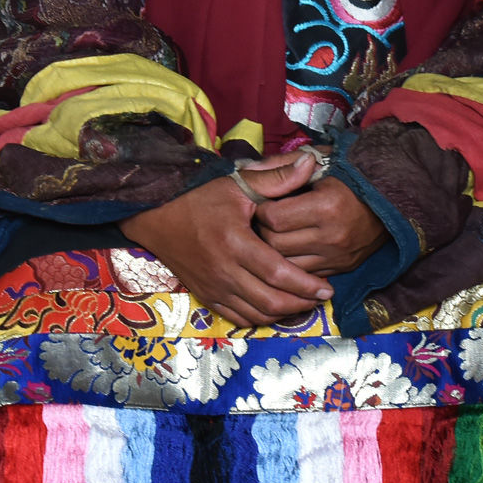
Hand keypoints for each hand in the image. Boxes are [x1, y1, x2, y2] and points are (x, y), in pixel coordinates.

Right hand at [125, 154, 333, 327]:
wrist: (155, 216)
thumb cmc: (198, 197)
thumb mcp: (237, 183)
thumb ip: (276, 177)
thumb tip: (310, 163)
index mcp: (234, 242)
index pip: (278, 273)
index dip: (306, 285)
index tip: (327, 287)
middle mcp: (223, 271)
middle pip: (270, 301)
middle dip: (301, 303)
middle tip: (321, 297)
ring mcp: (213, 287)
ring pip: (256, 314)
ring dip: (284, 313)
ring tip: (303, 302)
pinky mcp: (206, 296)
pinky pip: (238, 319)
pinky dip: (261, 318)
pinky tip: (275, 307)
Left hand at [254, 174, 386, 273]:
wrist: (392, 198)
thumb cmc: (351, 174)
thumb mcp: (320, 161)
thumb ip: (283, 164)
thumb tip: (249, 167)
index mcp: (326, 206)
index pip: (273, 218)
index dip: (260, 209)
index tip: (260, 201)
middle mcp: (332, 236)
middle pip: (275, 245)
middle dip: (261, 232)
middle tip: (261, 220)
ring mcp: (337, 257)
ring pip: (286, 266)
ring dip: (273, 252)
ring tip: (273, 235)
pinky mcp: (341, 269)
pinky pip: (304, 275)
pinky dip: (292, 265)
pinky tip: (289, 250)